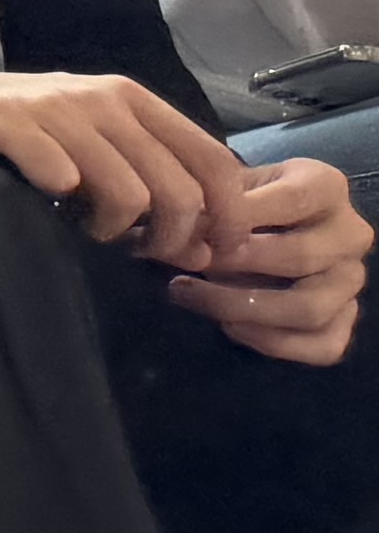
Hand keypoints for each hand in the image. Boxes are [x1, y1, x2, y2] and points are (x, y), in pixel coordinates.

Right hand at [0, 63, 258, 275]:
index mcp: (131, 99)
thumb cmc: (13, 131)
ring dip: (112, 231)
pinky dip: (60, 203)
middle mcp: (101, 97)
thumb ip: (145, 178)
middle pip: (177, 189)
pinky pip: (59, 176)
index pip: (214, 160)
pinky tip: (45, 205)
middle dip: (169, 239)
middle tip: (139, 255)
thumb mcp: (88, 141)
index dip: (229, 215)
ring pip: (127, 193)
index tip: (216, 255)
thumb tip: (202, 247)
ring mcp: (51, 107)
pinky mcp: (2, 120)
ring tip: (85, 231)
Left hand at [176, 151, 365, 363]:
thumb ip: (209, 203)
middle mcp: (351, 234)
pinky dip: (270, 341)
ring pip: (309, 308)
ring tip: (188, 294)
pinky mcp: (345, 320)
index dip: (238, 217)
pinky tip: (227, 325)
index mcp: (327, 187)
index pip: (292, 200)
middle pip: (300, 257)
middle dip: (233, 264)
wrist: (255, 229)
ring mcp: (352, 280)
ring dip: (240, 306)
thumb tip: (179, 232)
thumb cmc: (237, 201)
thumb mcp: (223, 187)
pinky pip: (322, 345)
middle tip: (183, 264)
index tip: (191, 227)